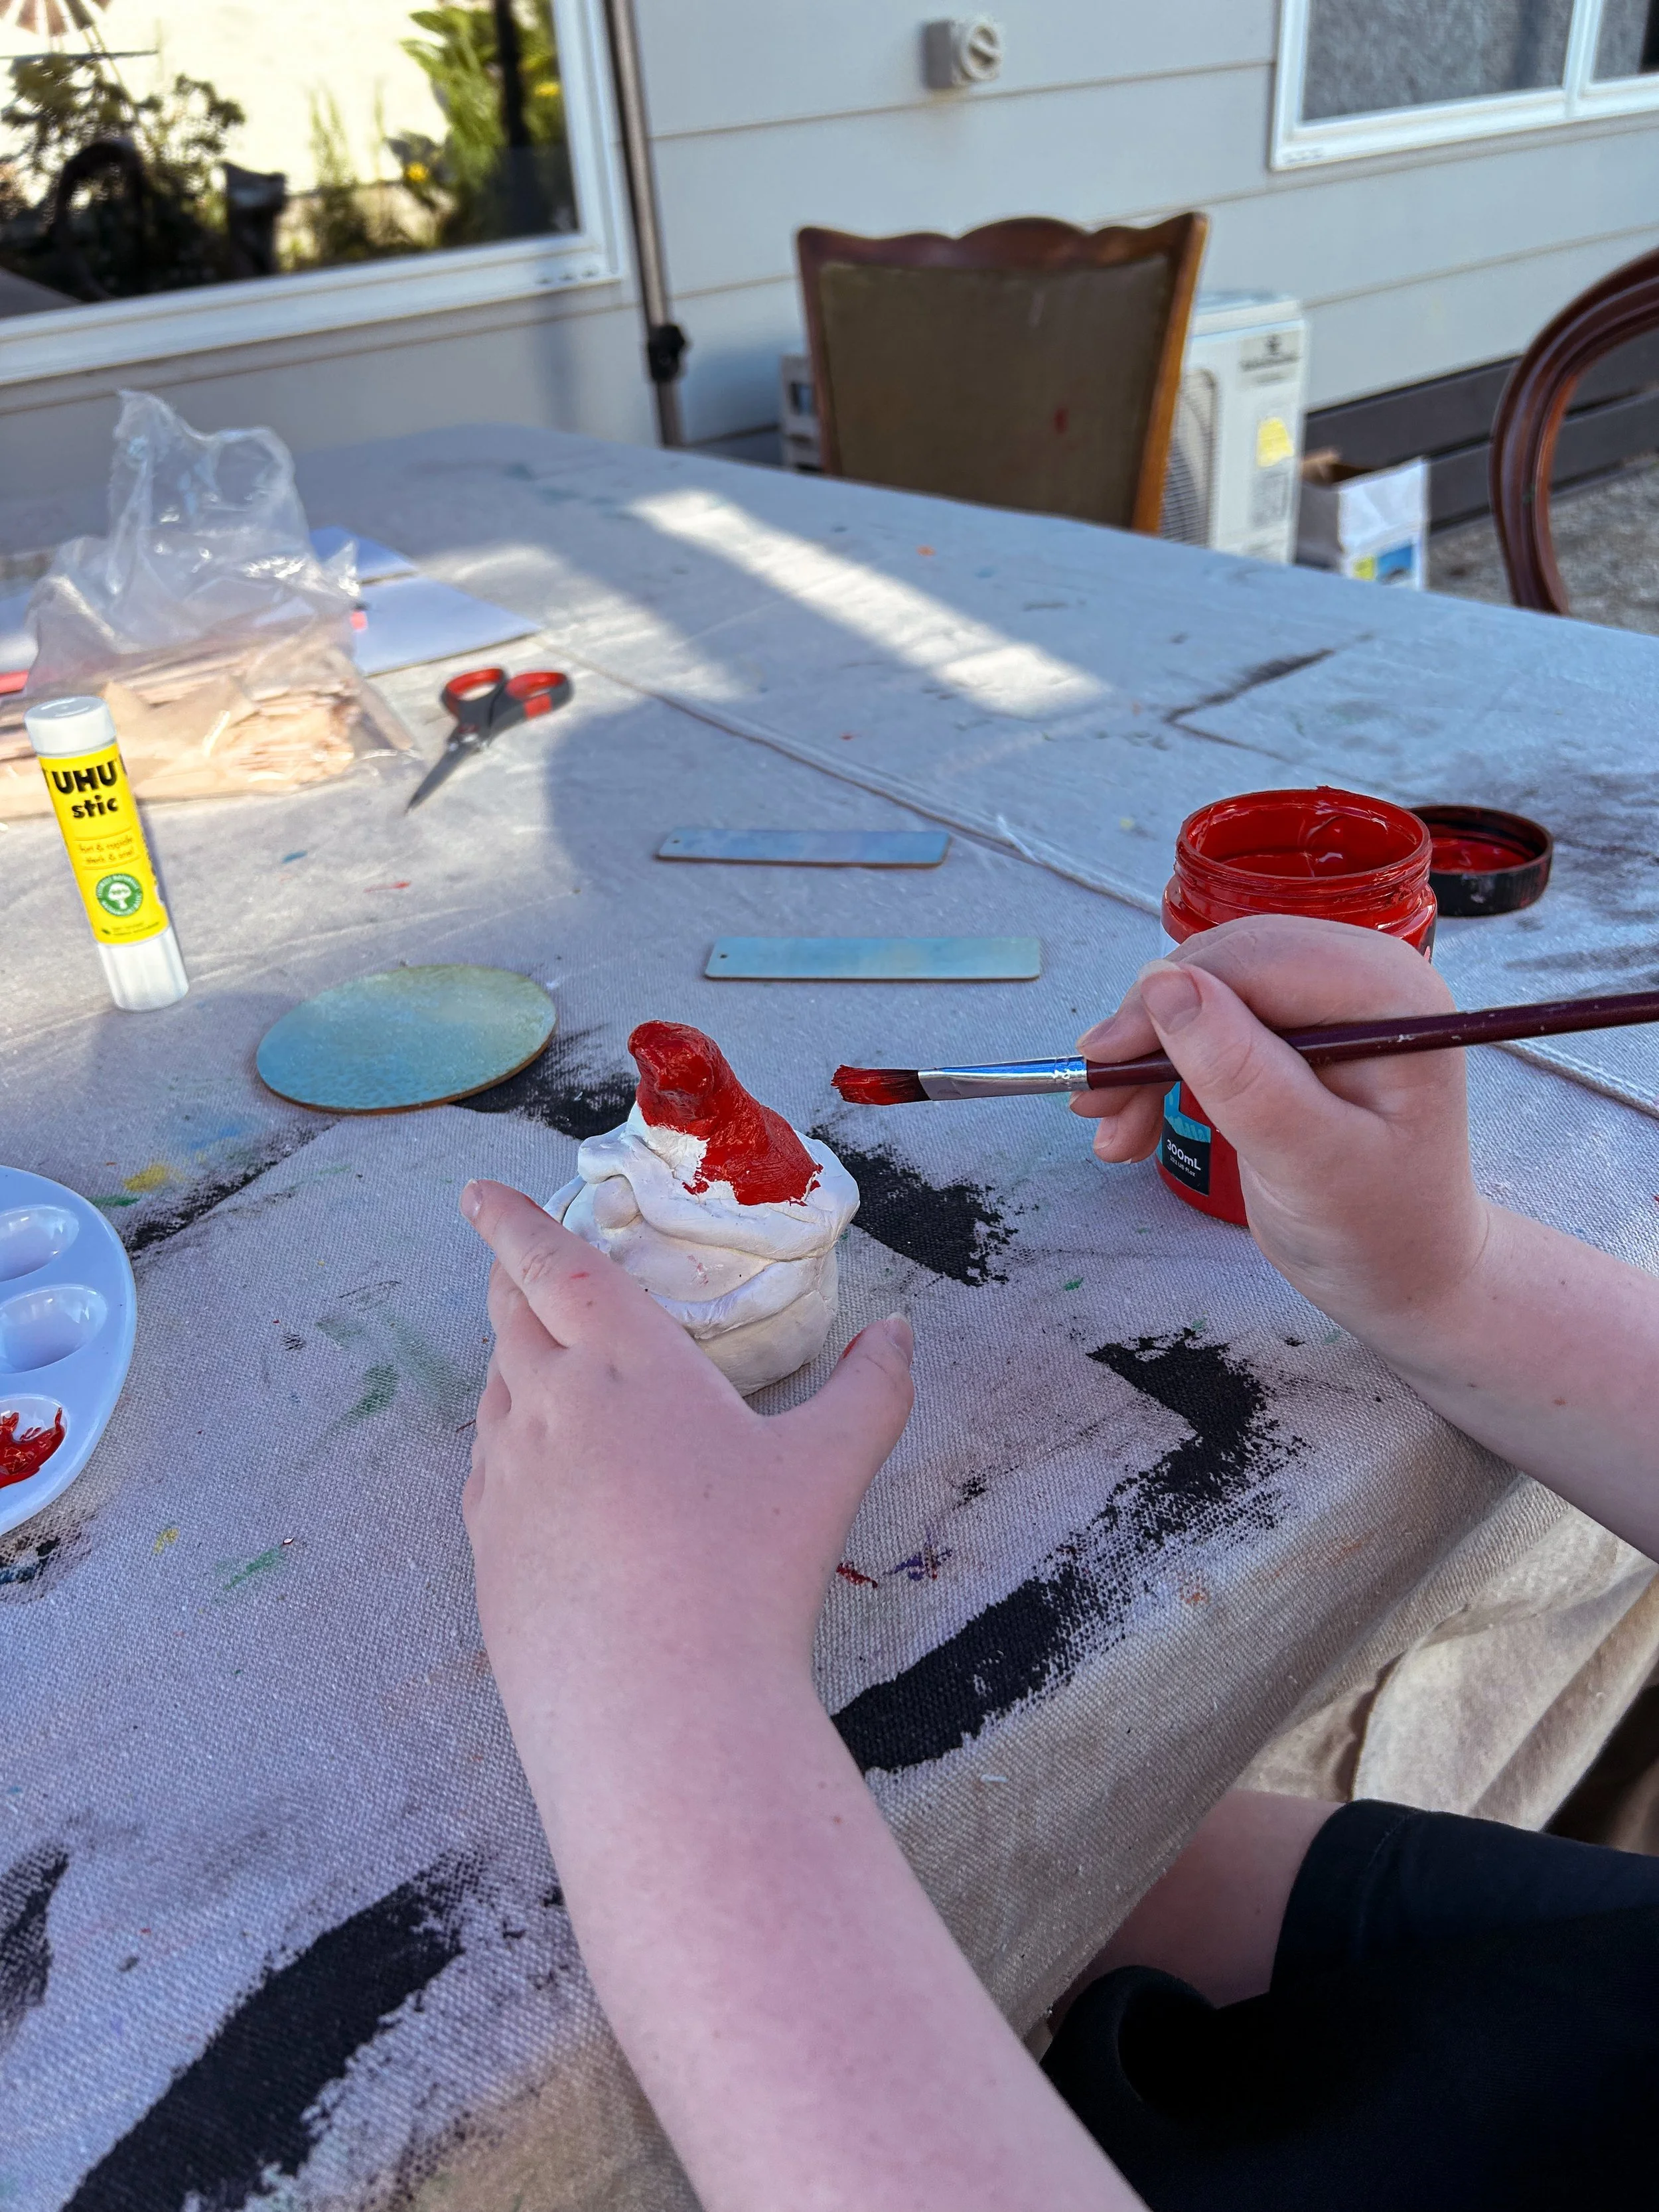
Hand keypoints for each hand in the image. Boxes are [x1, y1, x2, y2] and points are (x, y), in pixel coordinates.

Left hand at [458, 1181, 913, 1766]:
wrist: (660, 1713)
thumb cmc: (750, 1574)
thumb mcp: (830, 1469)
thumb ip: (871, 1388)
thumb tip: (896, 1332)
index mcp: (624, 1364)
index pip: (553, 1264)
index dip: (512, 1219)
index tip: (478, 1191)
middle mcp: (548, 1407)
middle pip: (509, 1318)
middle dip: (506, 1276)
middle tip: (510, 1258)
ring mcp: (505, 1480)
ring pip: (494, 1392)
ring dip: (509, 1357)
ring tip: (534, 1352)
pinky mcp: (488, 1550)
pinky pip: (485, 1469)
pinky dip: (503, 1439)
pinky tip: (533, 1463)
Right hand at [1070, 914, 1489, 1336]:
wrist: (1404, 1273)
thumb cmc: (1380, 1230)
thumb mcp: (1311, 1162)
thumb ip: (1242, 1074)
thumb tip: (1163, 985)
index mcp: (1390, 996)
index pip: (1255, 961)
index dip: (1166, 1001)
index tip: (1102, 1063)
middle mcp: (1360, 980)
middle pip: (1223, 968)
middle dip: (1149, 1033)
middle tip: (1095, 1101)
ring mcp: (1326, 1004)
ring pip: (1204, 993)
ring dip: (1147, 1057)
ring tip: (1112, 1129)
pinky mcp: (1293, 1032)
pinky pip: (1209, 1024)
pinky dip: (1164, 1069)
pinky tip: (1134, 1121)